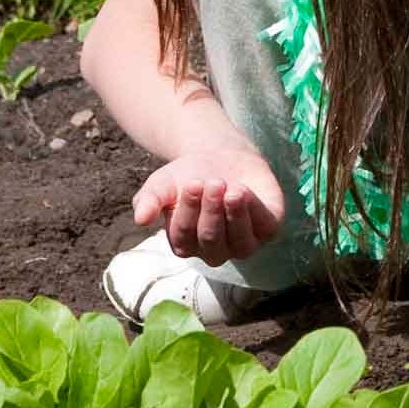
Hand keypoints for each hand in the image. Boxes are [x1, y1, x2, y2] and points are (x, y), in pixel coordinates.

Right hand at [133, 137, 284, 267]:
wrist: (220, 156)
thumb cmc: (186, 177)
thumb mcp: (162, 185)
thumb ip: (149, 201)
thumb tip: (141, 219)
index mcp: (186, 244)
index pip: (184, 237)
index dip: (188, 211)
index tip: (191, 184)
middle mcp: (215, 250)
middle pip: (212, 240)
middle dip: (211, 211)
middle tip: (211, 182)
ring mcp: (243, 243)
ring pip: (240, 244)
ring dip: (234, 216)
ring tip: (230, 188)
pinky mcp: (268, 229)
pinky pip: (266, 229)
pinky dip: (256, 211)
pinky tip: (245, 191)